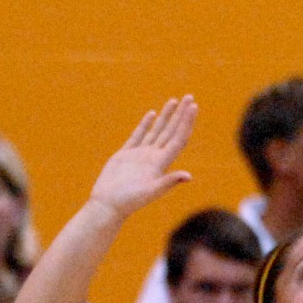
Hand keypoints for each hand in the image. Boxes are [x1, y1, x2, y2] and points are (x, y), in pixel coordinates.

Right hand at [89, 96, 197, 219]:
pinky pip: (138, 135)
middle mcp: (153, 157)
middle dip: (180, 114)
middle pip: (171, 131)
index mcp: (161, 163)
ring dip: (166, 116)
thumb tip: (189, 176)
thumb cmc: (129, 202)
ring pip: (156, 130)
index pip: (178, 138)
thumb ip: (168, 182)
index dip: (187, 122)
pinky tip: (152, 114)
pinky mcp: (125, 155)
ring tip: (174, 101)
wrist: (108, 206)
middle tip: (190, 97)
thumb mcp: (151, 191)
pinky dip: (145, 124)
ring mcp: (140, 155)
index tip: (194, 107)